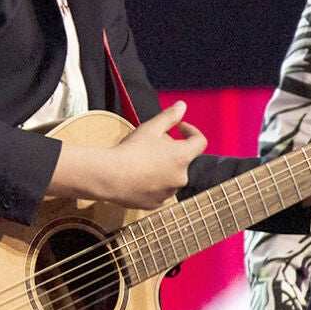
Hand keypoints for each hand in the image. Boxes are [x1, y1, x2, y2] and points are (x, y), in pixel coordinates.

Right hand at [49, 101, 205, 209]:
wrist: (110, 176)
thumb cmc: (131, 150)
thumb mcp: (150, 128)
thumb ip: (169, 116)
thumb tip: (182, 105)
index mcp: (182, 157)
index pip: (200, 141)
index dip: (191, 131)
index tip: (179, 128)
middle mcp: (181, 177)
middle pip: (182, 159)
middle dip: (171, 150)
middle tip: (151, 144)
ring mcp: (169, 193)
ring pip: (171, 176)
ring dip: (163, 168)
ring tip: (142, 161)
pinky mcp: (157, 204)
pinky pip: (160, 191)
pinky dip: (153, 184)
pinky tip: (138, 177)